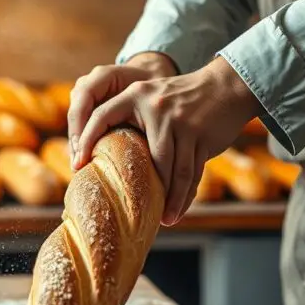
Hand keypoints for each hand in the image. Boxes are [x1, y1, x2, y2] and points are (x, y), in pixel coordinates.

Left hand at [68, 56, 261, 225]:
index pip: (101, 117)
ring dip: (168, 199)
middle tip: (125, 209)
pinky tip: (177, 210)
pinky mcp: (202, 138)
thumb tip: (108, 155)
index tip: (78, 165)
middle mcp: (156, 108)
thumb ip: (132, 116)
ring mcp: (181, 123)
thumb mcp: (152, 96)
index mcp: (136, 95)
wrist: (226, 86)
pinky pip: (191, 173)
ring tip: (163, 219)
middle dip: (136, 187)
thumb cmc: (182, 98)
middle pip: (142, 157)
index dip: (86, 141)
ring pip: (171, 172)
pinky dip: (185, 196)